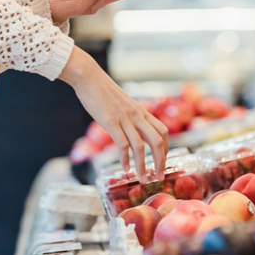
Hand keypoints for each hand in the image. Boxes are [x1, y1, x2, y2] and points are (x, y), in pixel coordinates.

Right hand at [59, 46, 167, 181]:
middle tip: (160, 176)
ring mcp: (124, 118)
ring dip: (143, 166)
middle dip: (161, 161)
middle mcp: (136, 115)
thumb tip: (130, 127)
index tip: (163, 161)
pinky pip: (122, 144)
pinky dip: (125, 159)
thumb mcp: (122, 102)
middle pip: (157, 141)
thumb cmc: (102, 89)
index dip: (166, 148)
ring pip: (140, 147)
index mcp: (140, 110)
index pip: (162, 131)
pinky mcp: (110, 122)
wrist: (88, 76)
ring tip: (142, 179)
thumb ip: (129, 114)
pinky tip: (124, 167)